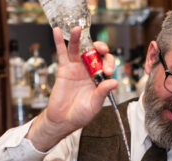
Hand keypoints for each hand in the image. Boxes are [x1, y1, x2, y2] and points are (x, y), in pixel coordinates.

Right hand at [26, 26, 117, 151]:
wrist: (63, 120)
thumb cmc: (81, 114)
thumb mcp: (95, 105)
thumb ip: (102, 92)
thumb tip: (113, 82)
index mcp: (100, 78)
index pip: (107, 64)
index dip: (108, 64)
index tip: (105, 73)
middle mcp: (89, 71)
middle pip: (95, 53)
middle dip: (99, 48)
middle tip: (100, 50)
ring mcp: (76, 68)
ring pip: (78, 49)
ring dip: (78, 38)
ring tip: (77, 29)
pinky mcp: (64, 69)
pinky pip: (62, 53)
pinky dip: (59, 42)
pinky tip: (57, 31)